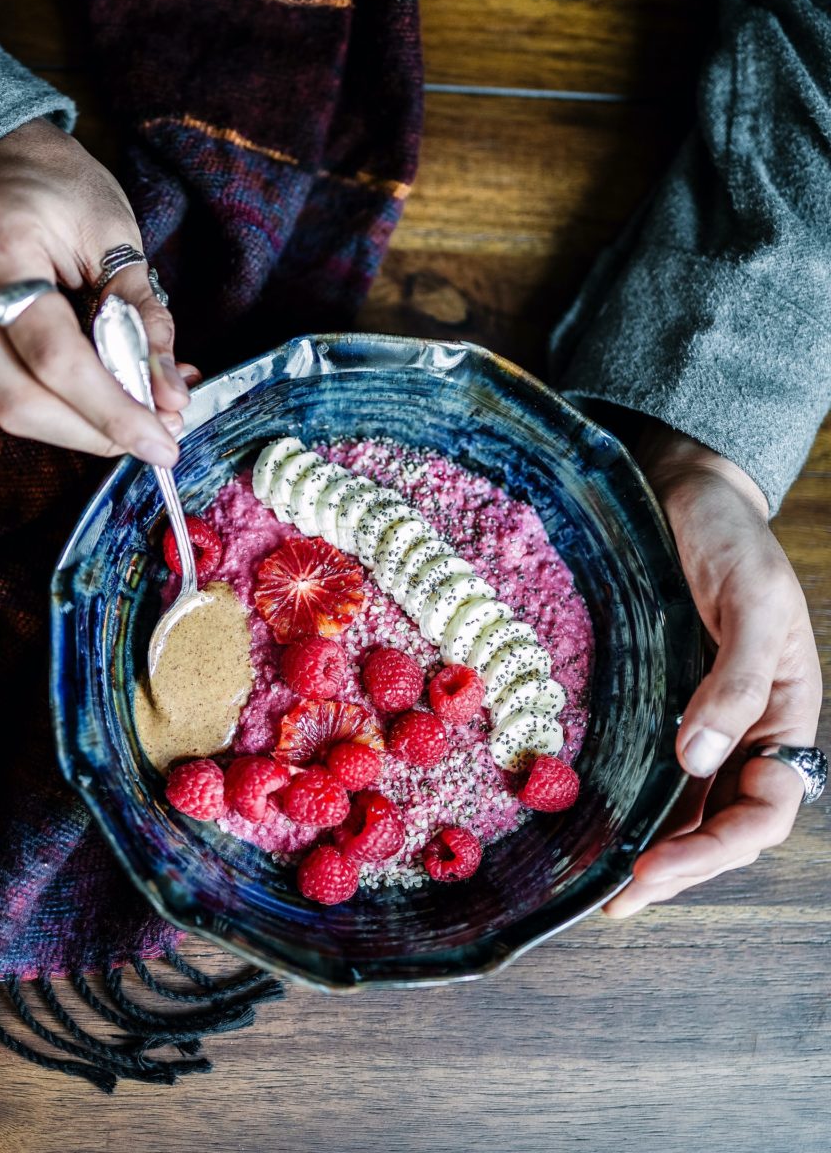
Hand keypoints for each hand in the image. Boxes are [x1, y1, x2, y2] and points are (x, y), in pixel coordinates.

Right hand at [0, 117, 197, 464]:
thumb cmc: (55, 182)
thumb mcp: (114, 234)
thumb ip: (143, 316)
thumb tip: (172, 393)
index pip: (56, 358)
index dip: (113, 411)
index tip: (164, 442)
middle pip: (19, 401)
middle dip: (95, 433)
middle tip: (157, 437)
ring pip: (6, 406)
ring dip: (79, 426)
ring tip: (140, 415)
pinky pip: (2, 389)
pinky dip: (58, 403)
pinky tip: (103, 393)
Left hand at [604, 425, 822, 917]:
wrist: (691, 493)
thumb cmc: (733, 541)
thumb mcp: (753, 602)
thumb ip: (737, 680)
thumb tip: (700, 759)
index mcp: (787, 715)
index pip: (764, 809)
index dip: (714, 849)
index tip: (653, 868)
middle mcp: (748, 728)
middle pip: (724, 821)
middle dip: (680, 867)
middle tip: (620, 900)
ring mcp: (706, 717)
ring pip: (690, 805)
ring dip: (657, 849)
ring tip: (611, 889)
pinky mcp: (665, 698)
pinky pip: (657, 766)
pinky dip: (638, 803)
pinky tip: (606, 825)